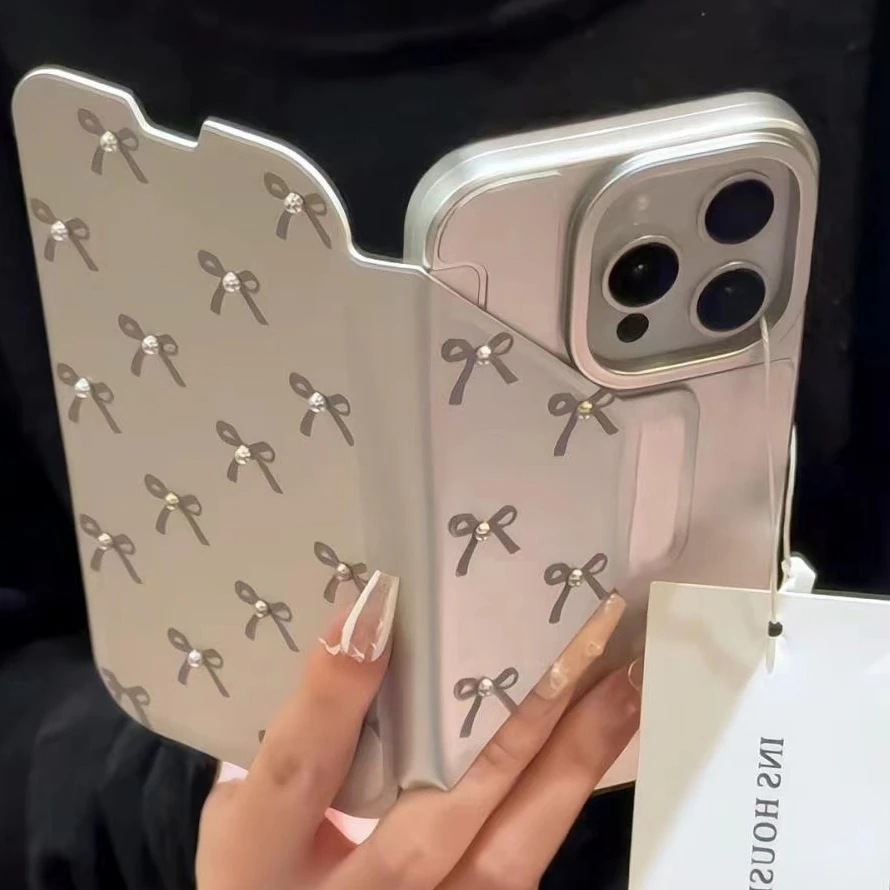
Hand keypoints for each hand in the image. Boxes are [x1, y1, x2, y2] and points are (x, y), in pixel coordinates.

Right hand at [197, 572, 639, 888]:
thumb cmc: (263, 874)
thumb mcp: (248, 818)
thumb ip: (293, 745)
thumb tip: (358, 636)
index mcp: (258, 862)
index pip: (296, 774)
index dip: (333, 695)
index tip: (375, 607)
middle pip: (431, 825)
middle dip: (502, 734)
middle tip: (566, 649)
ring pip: (507, 859)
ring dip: (568, 765)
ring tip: (621, 685)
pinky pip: (524, 867)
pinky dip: (563, 797)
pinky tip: (598, 740)